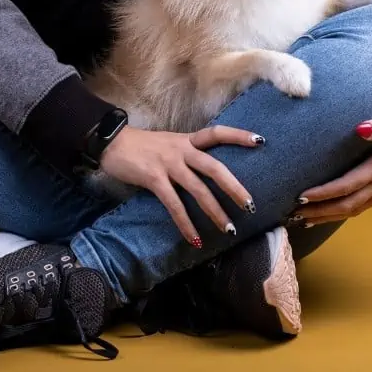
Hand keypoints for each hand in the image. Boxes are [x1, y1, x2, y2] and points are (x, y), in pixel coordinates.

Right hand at [101, 125, 261, 246]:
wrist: (112, 142)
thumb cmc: (142, 147)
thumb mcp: (170, 144)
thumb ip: (188, 155)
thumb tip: (207, 173)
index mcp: (187, 140)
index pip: (217, 133)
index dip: (238, 136)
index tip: (260, 141)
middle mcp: (181, 150)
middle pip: (214, 167)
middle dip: (234, 187)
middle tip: (250, 205)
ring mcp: (168, 164)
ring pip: (197, 189)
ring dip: (214, 211)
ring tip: (228, 229)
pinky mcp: (153, 178)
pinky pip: (173, 204)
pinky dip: (185, 223)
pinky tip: (194, 239)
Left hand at [292, 113, 371, 226]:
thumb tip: (361, 128)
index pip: (348, 185)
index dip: (325, 193)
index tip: (301, 197)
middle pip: (347, 204)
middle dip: (319, 211)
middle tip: (292, 215)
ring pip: (354, 208)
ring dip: (329, 215)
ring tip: (303, 220)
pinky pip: (362, 203)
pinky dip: (343, 210)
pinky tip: (332, 212)